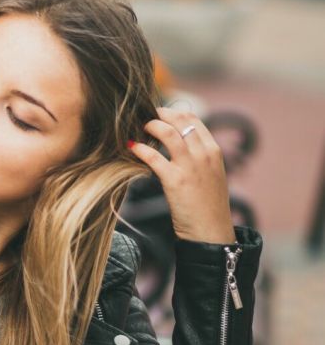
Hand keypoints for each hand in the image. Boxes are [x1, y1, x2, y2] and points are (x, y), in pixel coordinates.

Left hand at [129, 107, 236, 244]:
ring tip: (137, 129)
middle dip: (158, 115)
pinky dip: (140, 149)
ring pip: (167, 133)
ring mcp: (191, 167)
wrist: (211, 231)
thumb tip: (178, 144)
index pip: (193, 119)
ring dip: (149, 127)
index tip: (157, 114)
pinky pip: (154, 157)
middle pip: (179, 120)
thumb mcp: (210, 175)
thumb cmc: (207, 206)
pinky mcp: (175, 181)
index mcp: (214, 151)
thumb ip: (198, 157)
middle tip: (142, 117)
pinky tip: (131, 147)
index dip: (172, 112)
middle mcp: (204, 154)